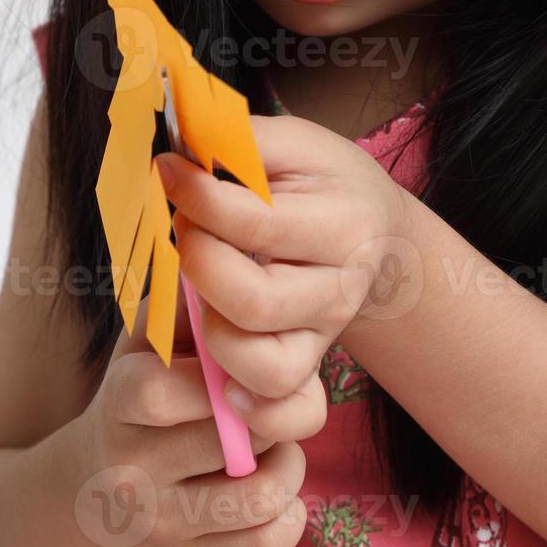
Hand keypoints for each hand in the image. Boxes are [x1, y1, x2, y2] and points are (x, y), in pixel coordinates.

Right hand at [56, 288, 322, 546]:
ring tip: (274, 446)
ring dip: (287, 464)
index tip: (243, 362)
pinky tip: (272, 488)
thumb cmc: (143, 390)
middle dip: (272, 411)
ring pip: (257, 497)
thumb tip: (233, 257)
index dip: (220, 371)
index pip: (159, 391)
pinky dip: (289, 515)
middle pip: (226, 440)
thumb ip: (187, 300)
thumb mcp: (148, 338)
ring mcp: (160, 524)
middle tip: (275, 401)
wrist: (91, 486)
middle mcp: (130, 470)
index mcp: (118, 402)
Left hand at [154, 113, 416, 417]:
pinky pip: (280, 406)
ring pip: (264, 364)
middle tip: (186, 229)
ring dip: (212, 329)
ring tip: (201, 289)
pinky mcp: (308, 364)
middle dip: (199, 262)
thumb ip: (244, 140)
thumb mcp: (297, 143)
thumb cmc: (326, 181)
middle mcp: (341, 288)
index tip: (169, 171)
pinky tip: (218, 367)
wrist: (378, 230)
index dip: (198, 198)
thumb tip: (182, 143)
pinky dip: (245, 401)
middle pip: (255, 301)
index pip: (257, 225)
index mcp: (346, 226)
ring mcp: (325, 334)